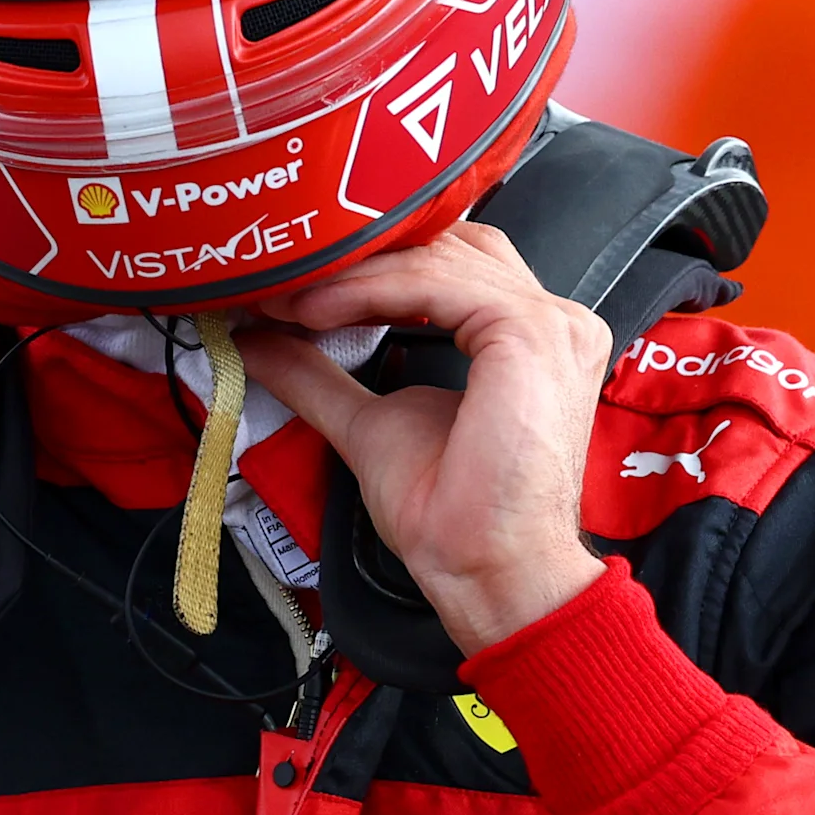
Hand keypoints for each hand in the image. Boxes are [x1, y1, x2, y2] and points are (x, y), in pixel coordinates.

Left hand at [238, 222, 609, 651]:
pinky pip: (435, 282)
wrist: (488, 571)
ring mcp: (549, 321)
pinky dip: (368, 288)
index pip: (449, 260)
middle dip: (361, 254)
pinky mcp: (529, 332)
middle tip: (282, 279)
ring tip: (287, 297)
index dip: (371, 262)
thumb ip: (321, 375)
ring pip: (434, 257)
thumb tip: (261, 340)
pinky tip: (317, 309)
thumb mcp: (369, 424)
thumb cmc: (454, 515)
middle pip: (448, 243)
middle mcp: (553, 318)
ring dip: (351, 272)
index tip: (291, 287)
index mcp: (528, 335)